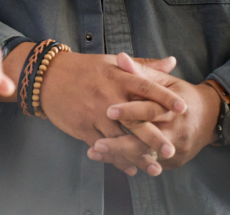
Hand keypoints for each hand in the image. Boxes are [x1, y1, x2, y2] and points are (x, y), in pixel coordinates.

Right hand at [16, 46, 185, 175]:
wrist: (47, 77)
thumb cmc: (83, 69)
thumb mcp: (111, 62)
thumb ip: (143, 66)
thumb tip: (172, 62)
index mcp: (117, 77)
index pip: (145, 87)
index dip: (164, 98)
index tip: (182, 108)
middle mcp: (108, 96)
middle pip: (135, 119)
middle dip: (154, 137)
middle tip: (172, 150)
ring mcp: (95, 114)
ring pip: (120, 138)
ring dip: (137, 155)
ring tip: (155, 168)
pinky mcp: (83, 128)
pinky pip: (104, 146)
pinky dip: (117, 159)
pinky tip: (130, 169)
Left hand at [88, 54, 219, 171]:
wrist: (211, 117)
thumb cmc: (181, 95)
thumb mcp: (165, 81)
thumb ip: (141, 72)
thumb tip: (120, 57)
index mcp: (174, 108)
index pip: (151, 111)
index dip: (130, 111)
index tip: (108, 111)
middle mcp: (176, 132)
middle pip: (147, 141)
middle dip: (120, 144)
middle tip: (97, 144)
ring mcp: (176, 150)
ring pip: (145, 156)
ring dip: (119, 156)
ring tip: (94, 152)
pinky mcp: (173, 162)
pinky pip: (149, 164)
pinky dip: (128, 162)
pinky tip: (108, 160)